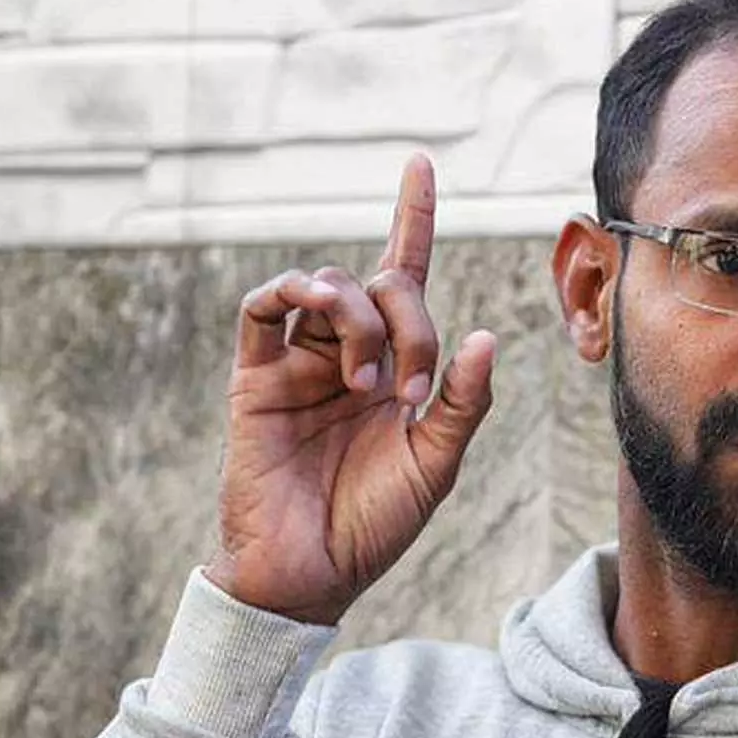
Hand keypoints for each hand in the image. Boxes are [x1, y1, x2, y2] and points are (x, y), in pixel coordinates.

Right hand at [205, 155, 496, 625]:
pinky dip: (289, 292)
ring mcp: (301, 362)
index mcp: (396, 367)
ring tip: (368, 383)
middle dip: (411, 322)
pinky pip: (262, 310)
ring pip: (329, 287)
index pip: (407, 276)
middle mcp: (349, 353)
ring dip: (360, 319)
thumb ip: (463, 401)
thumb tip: (482, 335)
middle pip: (384, 284)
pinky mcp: (255, 378)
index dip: (413, 218)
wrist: (310, 574)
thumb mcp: (437, 464)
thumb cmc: (374, 524)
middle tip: (412, 390)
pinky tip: (312, 310)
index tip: (421, 163)